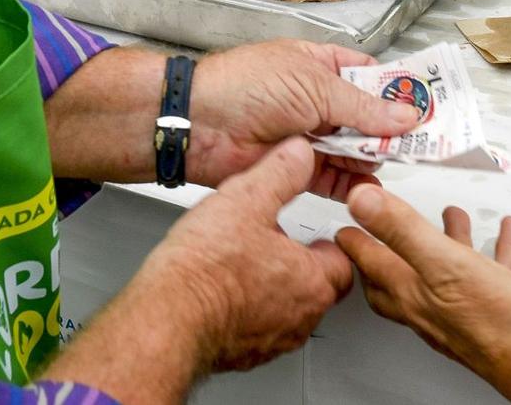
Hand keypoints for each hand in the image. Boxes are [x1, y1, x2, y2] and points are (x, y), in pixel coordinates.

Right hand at [136, 138, 355, 373]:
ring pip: (289, 312)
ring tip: (247, 265)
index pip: (342, 260)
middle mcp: (300, 317)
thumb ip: (280, 172)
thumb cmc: (206, 270)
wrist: (168, 319)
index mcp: (312, 279)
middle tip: (277, 245)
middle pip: (318, 288)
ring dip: (275, 290)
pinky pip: (258, 331)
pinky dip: (248, 312)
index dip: (325, 240)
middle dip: (301, 265)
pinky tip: (224, 292)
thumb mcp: (246, 199)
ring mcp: (273, 341)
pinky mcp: (244, 356)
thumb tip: (299, 154)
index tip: (312, 231)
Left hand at [188, 40, 423, 198]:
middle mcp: (317, 101)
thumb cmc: (245, 86)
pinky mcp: (297, 169)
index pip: (371, 78)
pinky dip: (353, 185)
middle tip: (422, 145)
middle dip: (391, 131)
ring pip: (354, 151)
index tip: (427, 108)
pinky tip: (369, 189)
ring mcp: (308, 135)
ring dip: (374, 159)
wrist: (198, 123)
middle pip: (368, 118)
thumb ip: (362, 107)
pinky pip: (334, 179)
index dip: (398, 93)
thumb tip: (405, 115)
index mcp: (321, 65)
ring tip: (397, 166)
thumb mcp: (314, 86)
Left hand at [336, 190, 510, 403]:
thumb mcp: (446, 263)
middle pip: (399, 275)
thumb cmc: (502, 327)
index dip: (355, 235)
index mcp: (413, 294)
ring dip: (447, 239)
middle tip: (383, 221)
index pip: (369, 262)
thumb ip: (402, 230)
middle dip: (390, 244)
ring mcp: (466, 312)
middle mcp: (434, 306)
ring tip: (452, 214)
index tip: (346, 215)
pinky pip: (492, 273)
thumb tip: (361, 201)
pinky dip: (496, 249)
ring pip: (448, 269)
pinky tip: (506, 235)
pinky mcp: (499, 314)